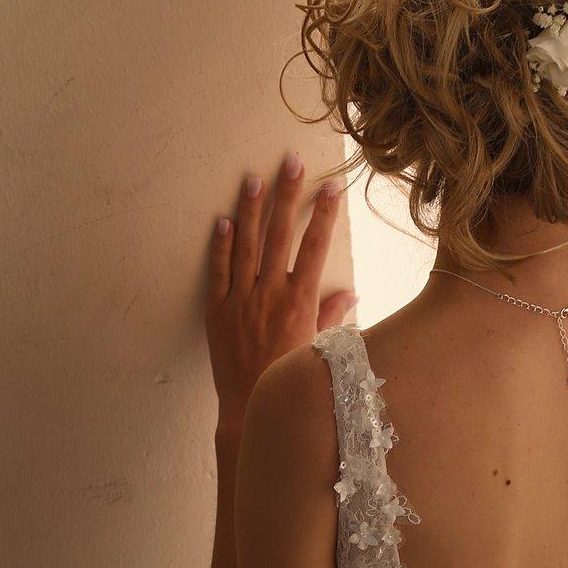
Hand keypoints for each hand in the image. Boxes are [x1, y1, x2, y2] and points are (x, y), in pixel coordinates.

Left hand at [205, 153, 356, 433]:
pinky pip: (218, 270)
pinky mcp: (217, 310)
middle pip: (280, 234)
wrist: (249, 405)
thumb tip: (350, 294)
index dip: (323, 214)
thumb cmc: (288, 377)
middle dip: (287, 195)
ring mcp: (241, 300)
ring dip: (251, 210)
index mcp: (300, 301)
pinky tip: (223, 220)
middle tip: (290, 162)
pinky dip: (220, 245)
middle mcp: (270, 293)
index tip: (330, 187)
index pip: (315, 246)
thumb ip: (331, 315)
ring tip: (253, 179)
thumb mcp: (317, 346)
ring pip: (246, 245)